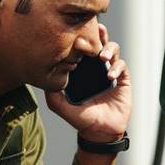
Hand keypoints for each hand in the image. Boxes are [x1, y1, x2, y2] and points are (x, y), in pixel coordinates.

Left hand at [45, 24, 130, 143]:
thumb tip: (41, 77)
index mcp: (83, 70)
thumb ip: (51, 92)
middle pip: (100, 43)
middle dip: (99, 34)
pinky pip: (122, 66)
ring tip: (102, 57)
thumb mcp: (61, 106)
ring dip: (109, 49)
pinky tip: (109, 76)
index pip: (83, 48)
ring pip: (113, 50)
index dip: (82, 39)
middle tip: (96, 31)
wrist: (99, 132)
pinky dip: (117, 67)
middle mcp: (97, 68)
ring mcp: (111, 72)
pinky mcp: (123, 80)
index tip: (78, 35)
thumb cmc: (81, 119)